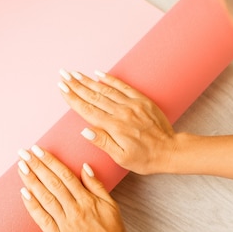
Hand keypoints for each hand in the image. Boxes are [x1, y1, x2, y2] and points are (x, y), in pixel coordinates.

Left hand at [17, 145, 133, 231]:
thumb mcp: (111, 206)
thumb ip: (97, 186)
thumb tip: (84, 167)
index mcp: (88, 201)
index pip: (66, 175)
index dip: (51, 161)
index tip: (39, 150)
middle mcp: (75, 210)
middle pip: (53, 183)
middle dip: (37, 166)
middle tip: (24, 153)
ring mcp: (65, 225)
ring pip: (46, 198)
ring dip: (32, 181)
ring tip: (21, 167)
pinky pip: (42, 219)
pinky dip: (32, 206)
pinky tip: (24, 193)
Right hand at [58, 70, 177, 174]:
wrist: (170, 151)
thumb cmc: (145, 158)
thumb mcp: (121, 158)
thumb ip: (103, 142)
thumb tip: (84, 130)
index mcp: (115, 127)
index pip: (88, 110)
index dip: (73, 99)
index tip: (61, 89)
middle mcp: (122, 112)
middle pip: (94, 96)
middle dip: (76, 85)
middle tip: (63, 75)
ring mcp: (133, 104)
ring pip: (106, 89)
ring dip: (89, 81)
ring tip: (75, 73)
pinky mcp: (142, 100)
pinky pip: (123, 86)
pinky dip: (110, 79)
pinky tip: (99, 73)